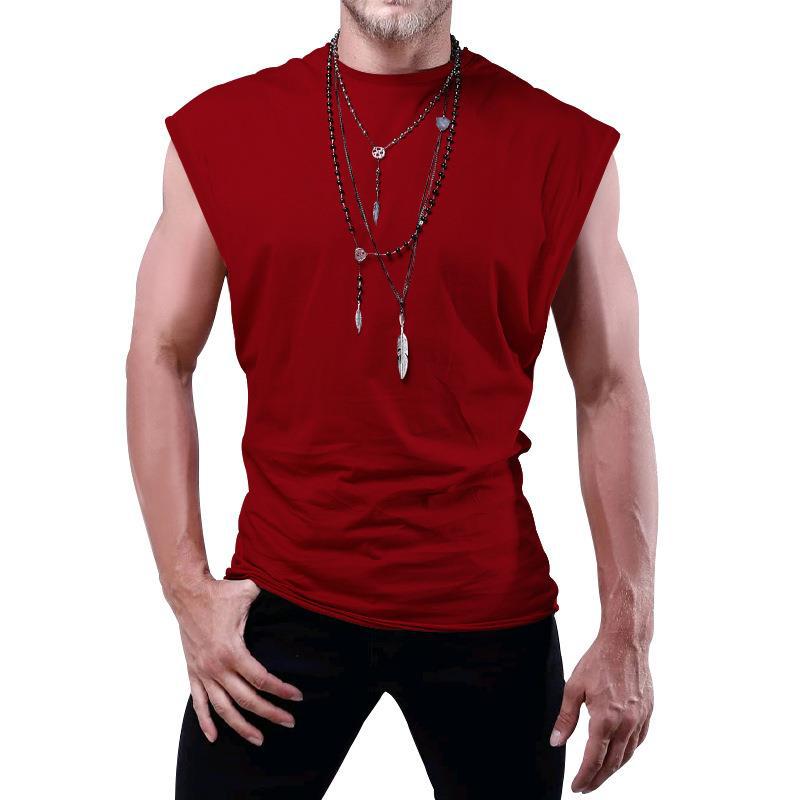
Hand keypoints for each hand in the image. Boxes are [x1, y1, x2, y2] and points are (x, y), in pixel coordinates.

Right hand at [170, 576, 302, 745]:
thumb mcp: (249, 592)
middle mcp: (217, 667)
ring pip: (223, 709)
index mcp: (232, 651)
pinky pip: (199, 702)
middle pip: (246, 700)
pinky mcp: (193, 672)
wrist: (187, 593)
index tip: (298, 698)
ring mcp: (203, 672)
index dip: (282, 690)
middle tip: (289, 722)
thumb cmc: (220, 592)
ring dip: (241, 726)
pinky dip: (205, 721)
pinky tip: (214, 737)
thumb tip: (293, 586)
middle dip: (270, 713)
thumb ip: (271, 594)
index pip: (262, 679)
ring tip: (259, 739)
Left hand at [550, 634, 652, 792]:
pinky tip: (619, 756)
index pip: (594, 759)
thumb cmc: (598, 661)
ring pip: (627, 755)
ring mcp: (640, 719)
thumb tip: (556, 742)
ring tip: (599, 776)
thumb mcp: (574, 687)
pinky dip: (627, 754)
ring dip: (613, 770)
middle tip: (585, 788)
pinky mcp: (648, 713)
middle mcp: (626, 723)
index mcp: (605, 718)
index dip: (584, 776)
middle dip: (597, 779)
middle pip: (612, 763)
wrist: (625, 643)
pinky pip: (638, 742)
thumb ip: (566, 718)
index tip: (576, 787)